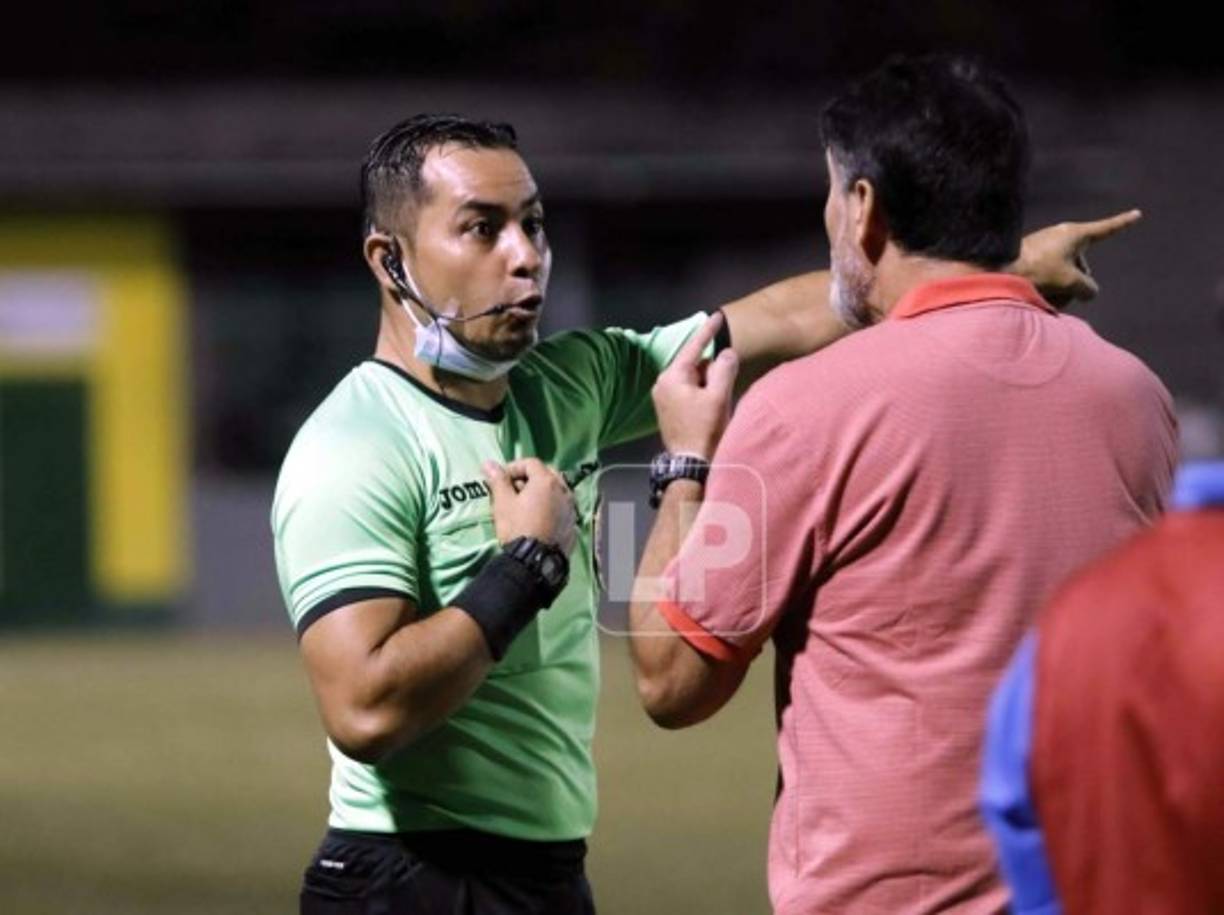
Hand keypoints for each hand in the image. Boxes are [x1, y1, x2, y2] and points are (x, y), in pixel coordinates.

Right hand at [483, 458, 577, 554]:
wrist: (534, 561)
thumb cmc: (517, 527)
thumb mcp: (503, 503)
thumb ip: (497, 480)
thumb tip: (488, 463)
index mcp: (547, 481)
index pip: (530, 463)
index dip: (514, 467)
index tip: (501, 480)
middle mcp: (564, 490)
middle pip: (547, 474)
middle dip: (530, 478)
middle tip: (514, 491)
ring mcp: (571, 507)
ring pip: (556, 491)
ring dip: (542, 492)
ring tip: (527, 505)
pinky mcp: (573, 523)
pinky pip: (561, 507)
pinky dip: (551, 507)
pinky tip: (539, 519)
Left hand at [651, 312, 739, 459]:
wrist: (691, 464)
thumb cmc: (704, 429)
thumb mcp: (718, 396)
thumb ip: (723, 369)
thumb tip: (725, 352)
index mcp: (672, 377)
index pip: (693, 347)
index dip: (708, 331)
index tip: (717, 316)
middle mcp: (662, 383)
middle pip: (694, 364)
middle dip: (711, 368)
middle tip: (725, 384)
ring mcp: (662, 397)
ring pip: (692, 378)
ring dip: (708, 382)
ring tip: (718, 402)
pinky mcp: (667, 409)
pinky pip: (688, 390)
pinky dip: (701, 392)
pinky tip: (711, 406)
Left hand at [1014, 209, 1140, 307]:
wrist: (997, 269)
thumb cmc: (1037, 271)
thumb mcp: (1071, 282)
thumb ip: (1088, 288)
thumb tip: (1088, 292)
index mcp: (1074, 234)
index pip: (1105, 229)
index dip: (1122, 223)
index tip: (1137, 214)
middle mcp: (1061, 236)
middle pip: (1082, 267)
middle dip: (1075, 285)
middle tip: (1057, 289)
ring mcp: (1046, 246)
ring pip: (1064, 276)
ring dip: (1059, 290)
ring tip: (1040, 292)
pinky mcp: (1032, 258)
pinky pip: (1048, 278)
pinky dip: (1045, 289)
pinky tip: (1030, 295)